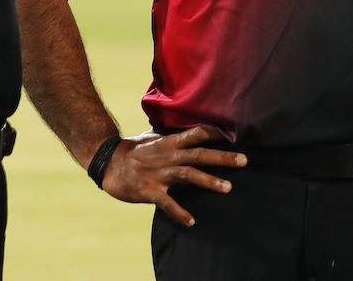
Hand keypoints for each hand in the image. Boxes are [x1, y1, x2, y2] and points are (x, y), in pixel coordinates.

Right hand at [99, 125, 247, 227]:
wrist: (108, 162)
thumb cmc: (133, 150)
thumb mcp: (154, 138)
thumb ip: (173, 136)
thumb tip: (190, 131)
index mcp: (170, 142)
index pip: (196, 133)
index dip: (215, 132)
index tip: (234, 133)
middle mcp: (168, 155)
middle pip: (199, 154)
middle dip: (222, 157)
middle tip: (244, 160)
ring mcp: (159, 173)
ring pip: (188, 175)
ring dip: (209, 181)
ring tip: (228, 188)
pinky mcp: (149, 190)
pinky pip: (167, 203)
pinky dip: (179, 212)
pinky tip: (191, 221)